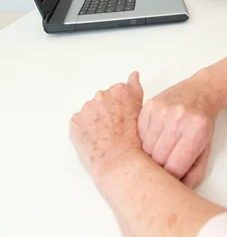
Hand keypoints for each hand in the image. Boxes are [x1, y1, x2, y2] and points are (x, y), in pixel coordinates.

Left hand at [69, 71, 143, 189]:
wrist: (120, 161)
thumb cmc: (134, 141)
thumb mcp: (141, 110)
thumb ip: (135, 88)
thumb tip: (133, 74)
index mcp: (119, 90)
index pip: (117, 92)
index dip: (120, 107)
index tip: (123, 118)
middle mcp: (101, 96)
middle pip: (102, 100)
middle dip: (106, 111)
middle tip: (114, 129)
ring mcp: (86, 109)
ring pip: (90, 112)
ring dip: (95, 120)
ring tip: (105, 136)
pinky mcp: (75, 122)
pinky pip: (78, 123)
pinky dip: (84, 130)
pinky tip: (95, 140)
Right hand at [138, 76, 217, 187]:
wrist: (200, 91)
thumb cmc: (202, 123)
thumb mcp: (206, 150)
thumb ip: (193, 174)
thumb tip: (177, 190)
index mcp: (196, 131)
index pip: (174, 167)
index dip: (172, 177)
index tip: (173, 175)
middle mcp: (178, 118)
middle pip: (157, 158)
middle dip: (161, 166)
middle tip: (166, 162)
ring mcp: (162, 110)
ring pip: (146, 147)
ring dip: (151, 153)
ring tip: (162, 147)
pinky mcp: (149, 105)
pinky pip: (139, 133)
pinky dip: (146, 139)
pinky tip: (157, 134)